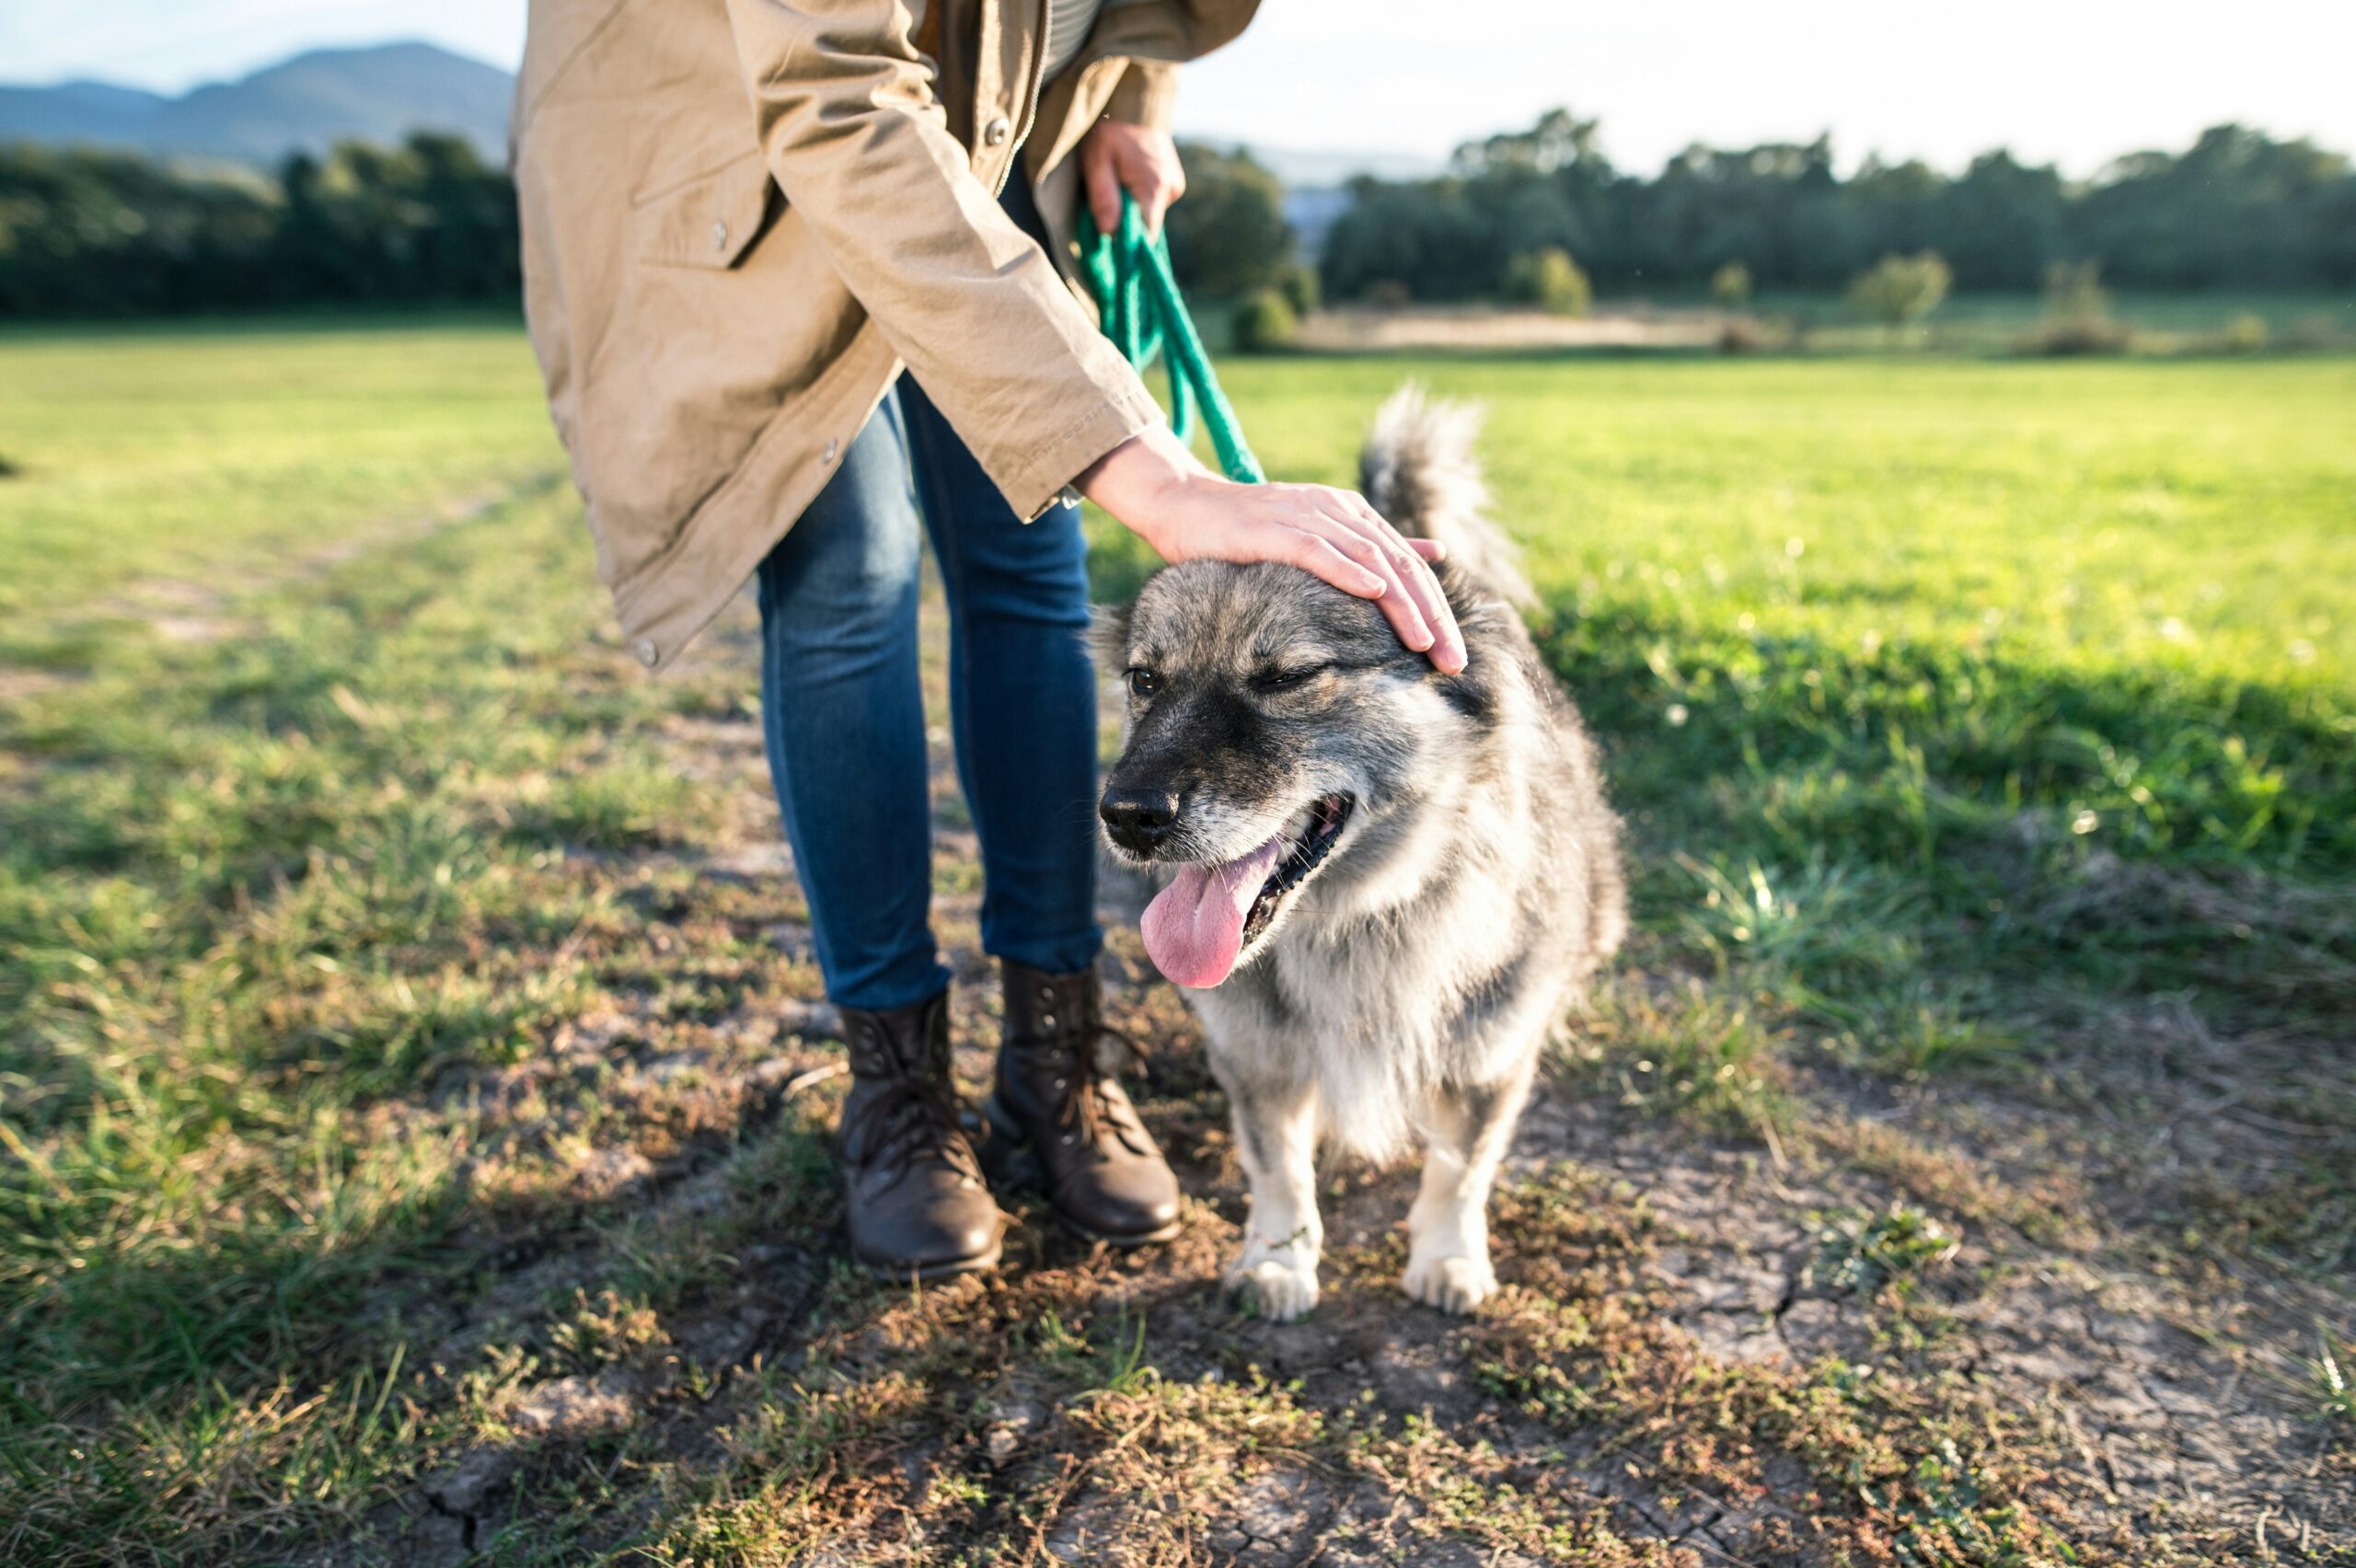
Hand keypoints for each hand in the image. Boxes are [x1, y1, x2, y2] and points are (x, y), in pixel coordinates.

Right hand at [1078, 427, 1465, 673]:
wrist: (1186, 506)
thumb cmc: (1250, 530)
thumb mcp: (1321, 537)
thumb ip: (1374, 546)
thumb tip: (1434, 554)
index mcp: (1354, 515)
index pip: (1410, 567)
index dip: (1437, 611)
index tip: (1454, 658)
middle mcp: (1339, 511)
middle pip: (1400, 567)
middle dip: (1432, 617)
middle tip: (1452, 663)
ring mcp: (1308, 516)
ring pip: (1370, 561)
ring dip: (1402, 605)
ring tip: (1424, 643)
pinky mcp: (1275, 527)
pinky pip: (1320, 550)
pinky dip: (1349, 572)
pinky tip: (1375, 595)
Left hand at [1079, 120, 1185, 237]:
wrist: (1132, 103)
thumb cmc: (1109, 130)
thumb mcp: (1096, 161)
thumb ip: (1102, 197)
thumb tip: (1109, 233)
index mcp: (1154, 186)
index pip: (1147, 234)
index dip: (1130, 244)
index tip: (1112, 246)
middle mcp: (1171, 187)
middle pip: (1147, 224)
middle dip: (1126, 221)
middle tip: (1107, 201)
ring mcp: (1176, 183)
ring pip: (1150, 213)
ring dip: (1132, 207)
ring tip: (1118, 181)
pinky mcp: (1174, 180)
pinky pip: (1154, 200)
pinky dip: (1140, 197)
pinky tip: (1129, 179)